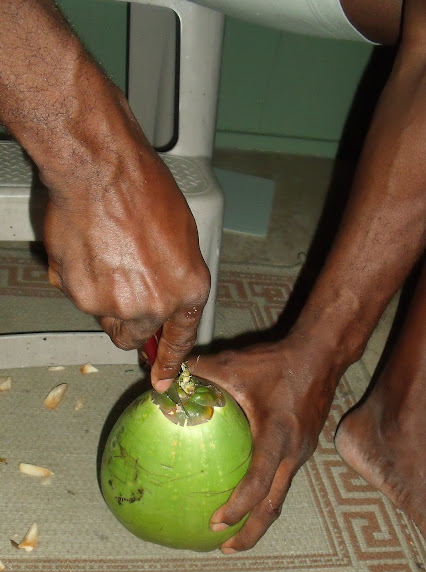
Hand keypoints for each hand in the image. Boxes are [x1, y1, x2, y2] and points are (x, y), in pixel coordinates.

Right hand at [43, 119, 209, 390]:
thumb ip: (173, 276)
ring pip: (106, 317)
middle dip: (128, 317)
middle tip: (120, 284)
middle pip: (135, 333)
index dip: (167, 358)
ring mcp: (116, 305)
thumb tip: (160, 294)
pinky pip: (80, 298)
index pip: (179, 337)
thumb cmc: (144, 190)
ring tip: (104, 255)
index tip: (160, 377)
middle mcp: (154, 306)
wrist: (100, 171)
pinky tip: (87, 249)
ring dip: (104, 298)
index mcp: (188, 290)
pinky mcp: (82, 297)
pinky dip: (81, 281)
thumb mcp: (181, 234)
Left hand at [189, 334, 339, 551]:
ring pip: (281, 495)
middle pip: (274, 506)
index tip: (216, 523)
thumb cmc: (277, 362)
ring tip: (234, 530)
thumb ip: (197, 371)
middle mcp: (294, 451)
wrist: (322, 355)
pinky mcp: (305, 447)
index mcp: (277, 435)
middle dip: (251, 533)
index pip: (259, 482)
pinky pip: (285, 478)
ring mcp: (303, 452)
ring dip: (259, 517)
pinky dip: (267, 493)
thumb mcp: (234, 364)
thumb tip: (161, 382)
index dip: (238, 508)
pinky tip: (248, 487)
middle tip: (224, 547)